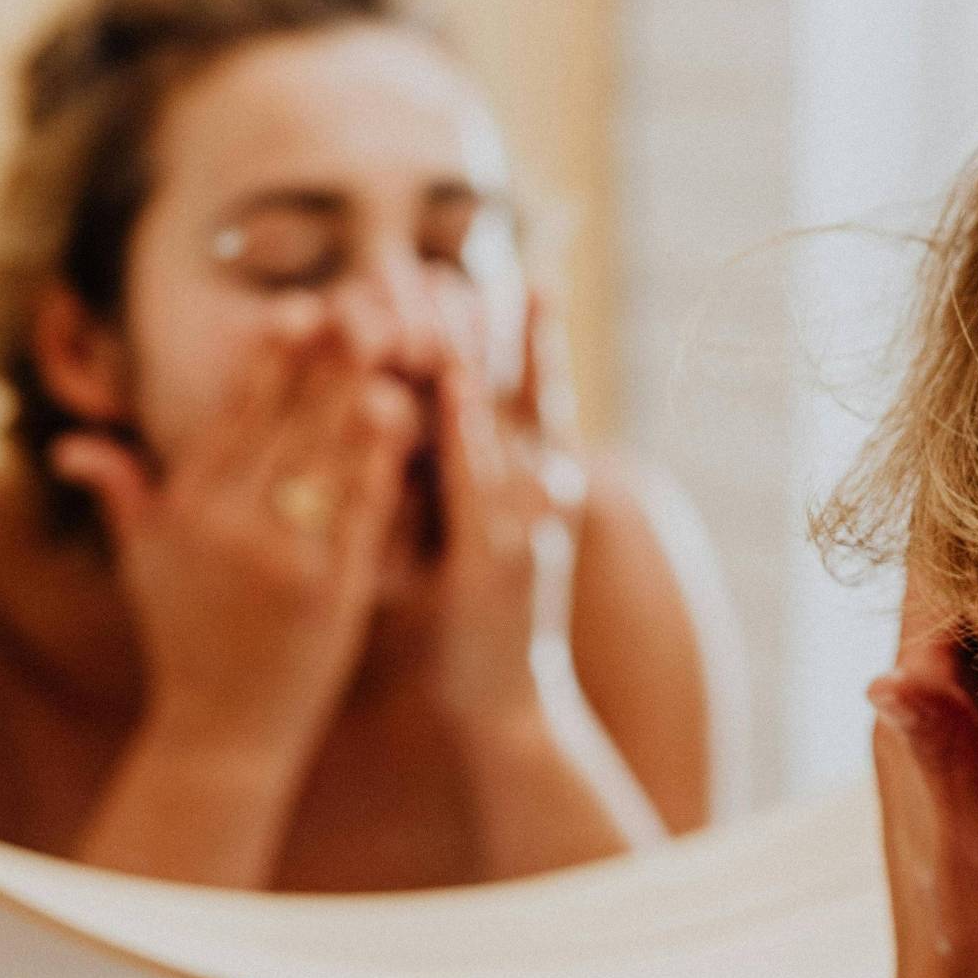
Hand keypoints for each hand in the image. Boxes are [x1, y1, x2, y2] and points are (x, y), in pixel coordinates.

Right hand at [52, 295, 417, 757]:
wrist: (224, 732)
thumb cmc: (185, 641)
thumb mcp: (145, 565)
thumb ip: (122, 496)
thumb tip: (72, 444)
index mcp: (188, 512)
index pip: (232, 419)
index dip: (267, 361)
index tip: (296, 308)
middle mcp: (231, 528)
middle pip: (286, 427)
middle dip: (323, 363)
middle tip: (360, 302)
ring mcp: (285, 560)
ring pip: (328, 462)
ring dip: (358, 397)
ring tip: (392, 346)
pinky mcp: (333, 592)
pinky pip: (363, 515)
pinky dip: (383, 466)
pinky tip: (409, 426)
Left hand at [383, 289, 585, 738]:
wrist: (511, 714)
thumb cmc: (480, 636)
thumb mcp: (478, 550)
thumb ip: (466, 495)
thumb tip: (434, 436)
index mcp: (537, 496)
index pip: (539, 403)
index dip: (540, 343)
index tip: (533, 279)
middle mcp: (542, 501)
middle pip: (535, 398)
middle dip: (530, 332)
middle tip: (520, 262)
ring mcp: (522, 528)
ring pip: (507, 425)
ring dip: (490, 357)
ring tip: (476, 293)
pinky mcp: (492, 559)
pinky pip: (476, 481)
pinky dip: (468, 428)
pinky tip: (454, 383)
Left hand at [867, 580, 977, 977]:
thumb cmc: (976, 948)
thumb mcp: (970, 852)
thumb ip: (943, 761)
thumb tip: (893, 670)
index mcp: (916, 720)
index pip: (929, 581)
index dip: (962, 504)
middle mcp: (923, 716)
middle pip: (952, 588)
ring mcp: (951, 740)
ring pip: (977, 624)